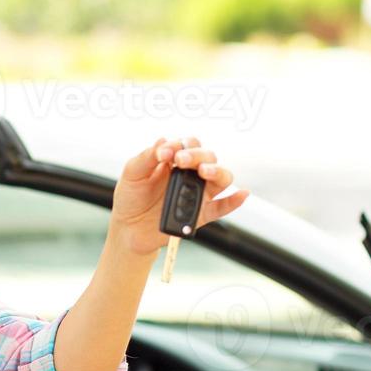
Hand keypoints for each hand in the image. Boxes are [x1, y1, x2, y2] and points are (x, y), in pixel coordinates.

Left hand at [109, 135, 249, 255]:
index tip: (165, 154)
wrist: (127, 228)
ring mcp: (198, 194)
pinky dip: (234, 201)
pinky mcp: (201, 214)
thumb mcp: (132, 173)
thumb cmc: (131, 197)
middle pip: (207, 157)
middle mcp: (191, 174)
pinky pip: (223, 207)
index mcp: (176, 160)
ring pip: (221, 178)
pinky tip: (242, 194)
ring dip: (217, 172)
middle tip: (180, 161)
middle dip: (196, 155)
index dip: (180, 145)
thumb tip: (163, 141)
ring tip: (204, 171)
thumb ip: (147, 157)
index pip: (188, 145)